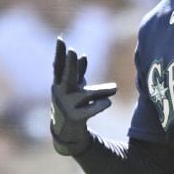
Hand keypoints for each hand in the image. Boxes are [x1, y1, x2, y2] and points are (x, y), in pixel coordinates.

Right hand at [50, 37, 114, 155]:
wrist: (66, 133)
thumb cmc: (72, 104)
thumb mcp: (75, 88)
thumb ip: (78, 73)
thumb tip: (83, 56)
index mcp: (59, 84)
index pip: (58, 66)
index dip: (59, 53)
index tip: (61, 39)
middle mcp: (60, 94)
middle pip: (66, 77)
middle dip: (71, 65)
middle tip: (74, 52)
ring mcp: (66, 107)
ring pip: (86, 95)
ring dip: (102, 91)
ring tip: (115, 88)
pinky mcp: (75, 119)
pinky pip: (90, 110)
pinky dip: (100, 105)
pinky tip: (108, 102)